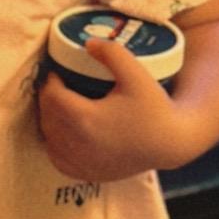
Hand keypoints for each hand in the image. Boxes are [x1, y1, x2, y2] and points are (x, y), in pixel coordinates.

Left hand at [36, 38, 200, 181]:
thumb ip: (112, 53)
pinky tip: (63, 131)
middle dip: (47, 98)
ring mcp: (83, 164)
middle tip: (57, 84)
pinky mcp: (89, 175)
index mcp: (87, 120)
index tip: (57, 72)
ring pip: (49, 139)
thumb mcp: (136, 74)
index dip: (50, 81)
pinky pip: (58, 160)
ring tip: (59, 104)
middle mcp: (81, 145)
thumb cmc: (154, 107)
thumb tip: (87, 43)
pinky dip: (55, 144)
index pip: (52, 97)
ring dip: (49, 120)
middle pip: (48, 117)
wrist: (171, 143)